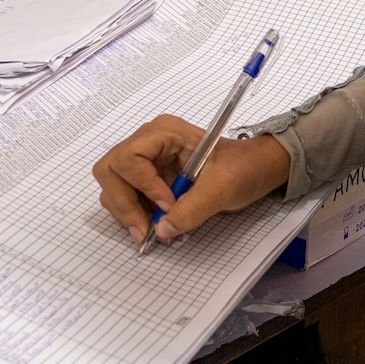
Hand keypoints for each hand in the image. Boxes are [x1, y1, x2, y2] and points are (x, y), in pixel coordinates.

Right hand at [92, 114, 291, 244]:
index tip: (168, 205)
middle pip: (110, 170)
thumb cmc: (242, 169)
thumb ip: (193, 209)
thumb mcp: (223, 188)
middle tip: (144, 231)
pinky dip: (132, 215)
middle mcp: (148, 142)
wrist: (253, 171)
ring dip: (126, 212)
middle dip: (124, 203)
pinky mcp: (145, 179)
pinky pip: (124, 197)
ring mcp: (144, 160)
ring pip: (112, 186)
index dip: (143, 185)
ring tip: (150, 231)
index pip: (130, 157)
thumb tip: (162, 230)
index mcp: (165, 132)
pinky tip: (152, 225)